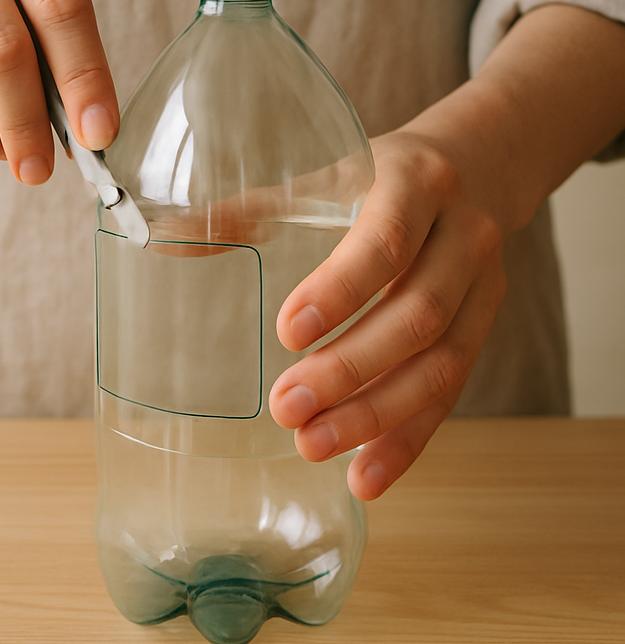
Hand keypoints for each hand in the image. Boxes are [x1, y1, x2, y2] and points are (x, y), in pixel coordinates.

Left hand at [268, 121, 507, 501]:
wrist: (479, 167)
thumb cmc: (382, 174)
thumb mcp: (323, 175)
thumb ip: (247, 209)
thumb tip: (162, 239)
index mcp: (416, 184)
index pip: (386, 240)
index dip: (341, 289)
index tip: (286, 332)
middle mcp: (462, 237)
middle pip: (418, 314)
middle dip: (350, 368)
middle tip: (286, 406)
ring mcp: (482, 288)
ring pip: (441, 364)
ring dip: (376, 416)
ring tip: (312, 445)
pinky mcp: (483, 329)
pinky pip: (452, 394)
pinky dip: (408, 439)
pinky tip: (365, 476)